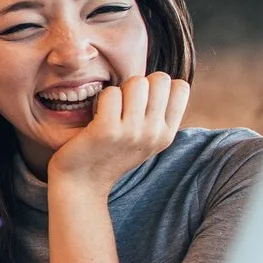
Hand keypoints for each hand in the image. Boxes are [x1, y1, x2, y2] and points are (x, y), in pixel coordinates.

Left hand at [48, 72, 187, 193]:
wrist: (82, 183)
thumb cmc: (110, 153)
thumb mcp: (145, 138)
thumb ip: (158, 114)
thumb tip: (165, 79)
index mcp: (166, 134)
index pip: (181, 87)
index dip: (158, 85)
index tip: (142, 101)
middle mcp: (154, 133)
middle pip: (160, 79)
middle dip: (139, 84)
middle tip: (123, 103)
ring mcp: (131, 132)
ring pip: (136, 82)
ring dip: (120, 90)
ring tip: (110, 110)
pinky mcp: (107, 131)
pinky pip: (111, 93)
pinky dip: (101, 99)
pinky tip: (96, 116)